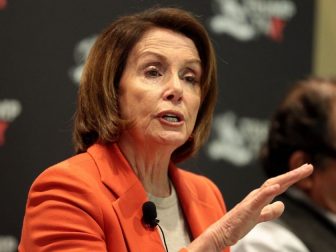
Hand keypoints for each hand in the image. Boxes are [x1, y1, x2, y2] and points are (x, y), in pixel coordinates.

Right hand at [187, 163, 312, 251]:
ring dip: (284, 179)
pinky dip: (267, 192)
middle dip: (293, 175)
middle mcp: (257, 195)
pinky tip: (276, 187)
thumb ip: (270, 211)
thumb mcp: (259, 217)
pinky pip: (258, 200)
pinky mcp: (246, 210)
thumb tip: (282, 204)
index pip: (280, 184)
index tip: (306, 170)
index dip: (293, 177)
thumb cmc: (239, 223)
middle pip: (277, 182)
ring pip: (269, 187)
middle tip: (308, 167)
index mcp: (260, 197)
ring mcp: (251, 202)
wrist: (222, 232)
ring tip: (297, 173)